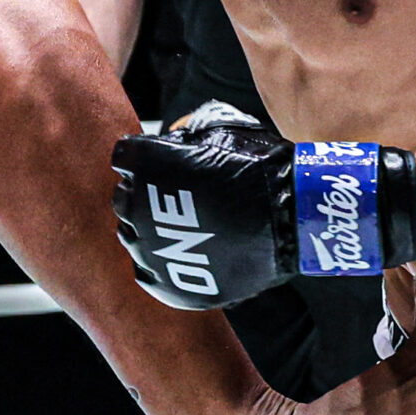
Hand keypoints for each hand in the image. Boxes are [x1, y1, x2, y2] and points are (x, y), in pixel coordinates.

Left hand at [111, 102, 415, 309]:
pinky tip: (182, 256)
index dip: (146, 158)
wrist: (292, 214)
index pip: (125, 158)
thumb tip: (171, 140)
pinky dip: (161, 266)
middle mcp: (135, 206)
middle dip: (144, 194)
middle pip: (123, 199)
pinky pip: (148, 274)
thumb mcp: (218, 131)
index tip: (162, 163)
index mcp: (143, 163)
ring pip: (132, 238)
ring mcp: (149, 248)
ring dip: (150, 230)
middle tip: (173, 198)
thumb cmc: (258, 165)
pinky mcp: (168, 283)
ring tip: (182, 228)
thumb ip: (183, 136)